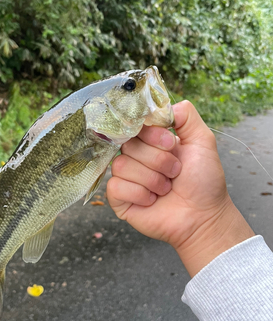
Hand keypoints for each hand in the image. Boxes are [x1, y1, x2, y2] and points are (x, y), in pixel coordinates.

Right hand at [107, 100, 253, 276]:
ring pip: (121, 166)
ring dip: (152, 180)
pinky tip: (152, 200)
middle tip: (175, 172)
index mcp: (150, 140)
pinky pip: (116, 186)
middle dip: (158, 160)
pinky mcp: (119, 198)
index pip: (135, 124)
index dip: (152, 134)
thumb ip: (187, 116)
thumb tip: (165, 105)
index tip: (172, 145)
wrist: (203, 216)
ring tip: (166, 188)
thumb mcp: (202, 141)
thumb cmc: (204, 181)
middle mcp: (135, 156)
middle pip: (128, 145)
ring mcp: (125, 177)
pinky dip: (139, 194)